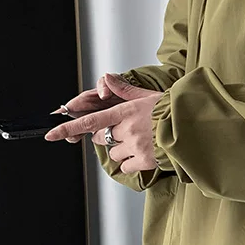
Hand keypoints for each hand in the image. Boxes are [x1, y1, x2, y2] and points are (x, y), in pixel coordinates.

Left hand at [46, 74, 163, 173]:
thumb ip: (125, 90)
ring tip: (140, 143)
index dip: (68, 127)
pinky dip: (132, 164)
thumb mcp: (149, 95)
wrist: (194, 125)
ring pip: (114, 153)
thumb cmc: (174, 109)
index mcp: (126, 111)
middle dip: (107, 137)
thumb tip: (107, 77)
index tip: (50, 134)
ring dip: (121, 151)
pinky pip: (127, 167)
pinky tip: (144, 155)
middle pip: (102, 138)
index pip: (90, 120)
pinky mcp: (145, 161)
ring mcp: (135, 146)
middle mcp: (127, 129)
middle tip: (124, 133)